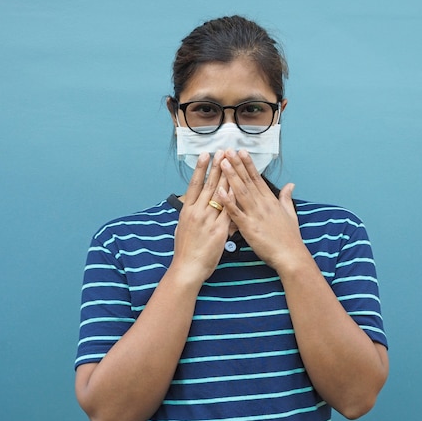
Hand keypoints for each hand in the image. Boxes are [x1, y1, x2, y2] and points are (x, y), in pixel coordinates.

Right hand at [171, 150, 230, 284]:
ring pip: (219, 194)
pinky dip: (233, 198)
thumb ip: (190, 215)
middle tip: (222, 151)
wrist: (187, 268)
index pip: (195, 185)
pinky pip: (229, 211)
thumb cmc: (185, 251)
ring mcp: (208, 220)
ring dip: (226, 177)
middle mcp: (197, 212)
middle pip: (209, 185)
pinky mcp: (219, 230)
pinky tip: (238, 187)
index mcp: (187, 211)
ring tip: (231, 163)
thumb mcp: (183, 228)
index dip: (200, 169)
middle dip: (217, 167)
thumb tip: (191, 206)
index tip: (205, 155)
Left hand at [218, 149, 306, 270]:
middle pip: (247, 180)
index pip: (257, 178)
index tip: (241, 151)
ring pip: (241, 192)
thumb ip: (286, 198)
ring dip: (231, 176)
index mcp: (270, 200)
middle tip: (227, 150)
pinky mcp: (249, 227)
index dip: (248, 164)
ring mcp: (255, 214)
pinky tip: (219, 191)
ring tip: (222, 163)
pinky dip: (228, 202)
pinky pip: (236, 212)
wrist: (291, 255)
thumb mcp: (291, 214)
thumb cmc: (290, 238)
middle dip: (237, 165)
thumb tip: (290, 185)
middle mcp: (262, 204)